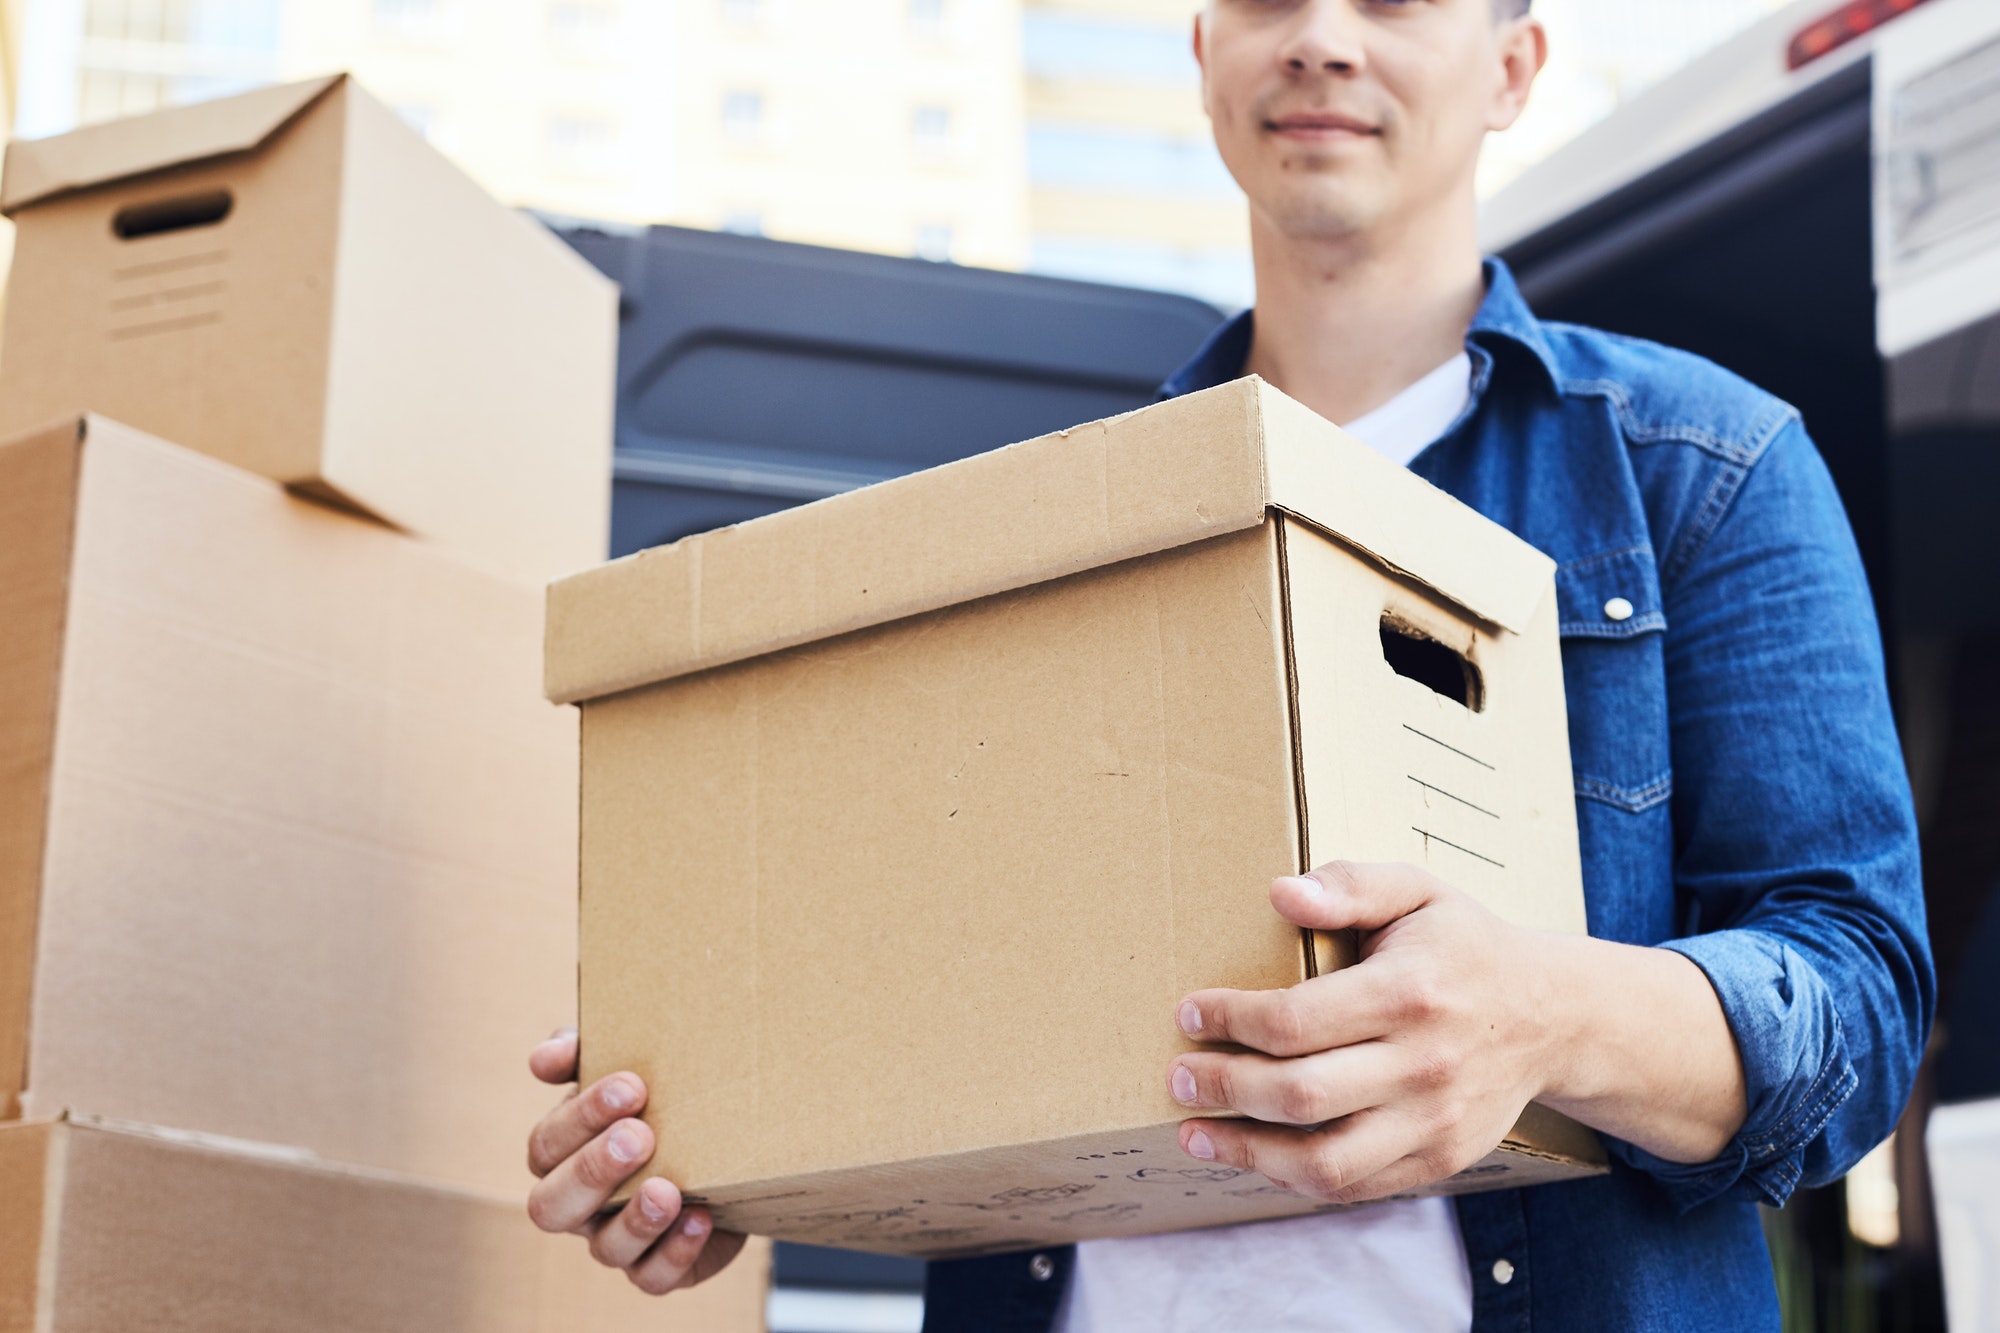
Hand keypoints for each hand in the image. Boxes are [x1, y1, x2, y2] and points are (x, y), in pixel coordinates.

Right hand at [525, 1028, 745, 1293]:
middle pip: (553, 1206)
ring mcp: (618, 1239)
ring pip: (606, 1249)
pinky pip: (654, 1277)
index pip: (546, 1145)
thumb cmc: (657, 1095)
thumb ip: (581, 1052)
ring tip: (669, 1189)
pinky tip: (701, 1217)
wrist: (727, 1138)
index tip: (631, 1086)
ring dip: (637, 1219)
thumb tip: (543, 1058)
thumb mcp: (622, 1061)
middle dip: (594, 1170)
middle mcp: (580, 1205)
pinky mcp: (659, 1266)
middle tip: (640, 1136)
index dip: (582, 1117)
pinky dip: (676, 1251)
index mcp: (562, 1155)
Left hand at [1167, 861, 1748, 1205]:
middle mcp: (1424, 1065)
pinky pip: (1356, 1186)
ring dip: (1248, 1154)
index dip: (1231, 1020)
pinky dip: (1296, 1178)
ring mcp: (1435, 1122)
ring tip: (1196, 1135)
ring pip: (1327, 1162)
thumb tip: (1282, 893)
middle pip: (1302, 1095)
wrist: (1552, 1015)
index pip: (1297, 1021)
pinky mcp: (1439, 1159)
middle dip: (1224, 1089)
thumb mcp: (1417, 890)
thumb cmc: (1465, 945)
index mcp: (1410, 992)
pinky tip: (1257, 1155)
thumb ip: (1350, 884)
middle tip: (1178, 1077)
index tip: (1189, 1012)